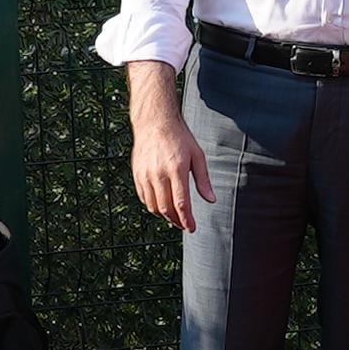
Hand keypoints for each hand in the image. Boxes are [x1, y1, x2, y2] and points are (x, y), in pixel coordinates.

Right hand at [129, 92, 213, 232]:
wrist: (155, 122)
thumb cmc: (179, 137)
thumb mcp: (197, 155)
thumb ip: (203, 180)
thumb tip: (211, 199)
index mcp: (176, 169)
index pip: (181, 203)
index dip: (187, 219)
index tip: (192, 228)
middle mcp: (159, 173)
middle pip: (166, 208)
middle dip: (177, 221)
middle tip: (184, 224)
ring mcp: (145, 174)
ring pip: (153, 206)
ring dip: (164, 215)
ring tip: (174, 217)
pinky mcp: (137, 174)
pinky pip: (144, 198)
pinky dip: (152, 206)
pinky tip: (161, 205)